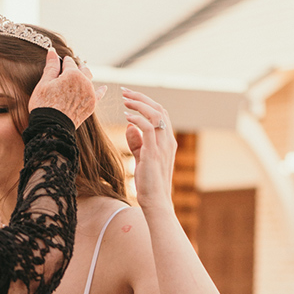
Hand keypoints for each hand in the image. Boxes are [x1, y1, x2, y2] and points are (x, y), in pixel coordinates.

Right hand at [28, 48, 98, 127]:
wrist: (51, 127)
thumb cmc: (44, 105)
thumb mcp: (44, 83)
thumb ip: (51, 66)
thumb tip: (52, 51)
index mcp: (72, 74)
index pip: (68, 62)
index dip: (62, 63)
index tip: (58, 64)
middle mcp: (85, 82)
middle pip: (82, 69)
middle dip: (75, 68)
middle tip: (69, 69)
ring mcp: (90, 94)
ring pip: (89, 80)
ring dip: (84, 77)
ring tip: (79, 78)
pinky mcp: (92, 105)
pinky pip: (99, 95)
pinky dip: (101, 90)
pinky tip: (104, 88)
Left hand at [123, 88, 175, 211]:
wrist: (156, 201)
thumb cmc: (149, 182)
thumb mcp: (142, 158)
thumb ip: (137, 142)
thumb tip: (129, 127)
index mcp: (167, 141)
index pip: (160, 114)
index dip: (145, 102)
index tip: (129, 96)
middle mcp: (168, 141)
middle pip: (159, 109)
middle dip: (141, 98)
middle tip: (124, 92)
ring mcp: (163, 146)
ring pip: (156, 115)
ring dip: (139, 104)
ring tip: (124, 100)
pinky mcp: (154, 153)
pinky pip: (149, 128)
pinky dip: (138, 119)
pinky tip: (126, 117)